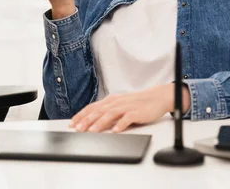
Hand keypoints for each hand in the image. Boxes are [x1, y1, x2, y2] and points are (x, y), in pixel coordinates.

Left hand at [69, 84, 190, 132]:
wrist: (157, 97)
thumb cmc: (137, 103)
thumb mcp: (120, 104)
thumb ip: (108, 111)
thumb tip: (93, 121)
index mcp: (111, 100)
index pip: (93, 107)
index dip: (81, 115)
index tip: (72, 123)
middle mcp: (117, 102)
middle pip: (99, 111)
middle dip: (87, 120)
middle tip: (77, 129)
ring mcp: (127, 106)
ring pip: (111, 114)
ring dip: (100, 123)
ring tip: (92, 131)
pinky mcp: (137, 112)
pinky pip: (128, 118)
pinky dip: (121, 124)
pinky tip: (116, 130)